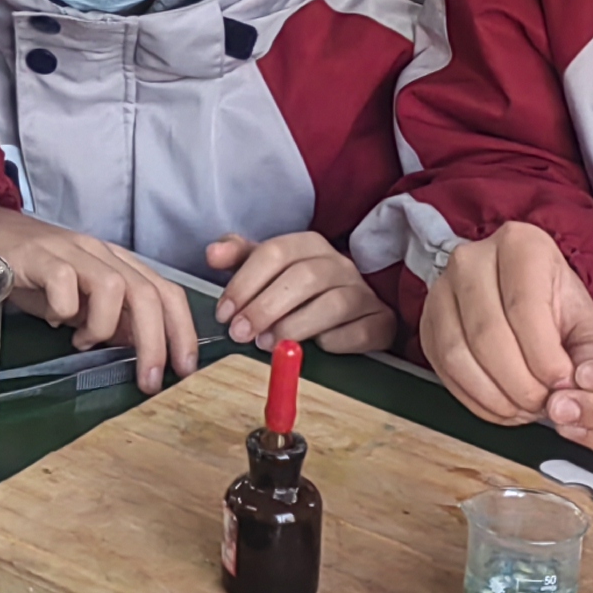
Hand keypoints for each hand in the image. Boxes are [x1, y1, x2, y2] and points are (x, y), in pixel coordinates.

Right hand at [0, 206, 198, 392]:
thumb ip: (111, 320)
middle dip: (155, 342)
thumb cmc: (34, 273)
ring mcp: (72, 251)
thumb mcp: (80, 301)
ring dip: (104, 326)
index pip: (167, 291)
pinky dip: (65, 310)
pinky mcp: (40, 255)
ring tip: (84, 342)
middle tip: (149, 380)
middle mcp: (102, 253)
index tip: (185, 369)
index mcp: (118, 263)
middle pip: (147, 293)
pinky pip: (64, 283)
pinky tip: (52, 320)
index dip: (182, 330)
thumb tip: (139, 348)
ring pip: (114, 286)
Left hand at [207, 231, 394, 352]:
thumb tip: (212, 253)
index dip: (245, 283)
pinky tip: (316, 348)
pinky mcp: (381, 321)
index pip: (275, 252)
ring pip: (334, 303)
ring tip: (268, 345)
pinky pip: (361, 330)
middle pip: (303, 277)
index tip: (224, 313)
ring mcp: (364, 292)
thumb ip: (240, 258)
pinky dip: (336, 341)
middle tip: (240, 333)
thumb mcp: (268, 271)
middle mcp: (340, 263)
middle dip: (265, 307)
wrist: (355, 311)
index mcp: (309, 244)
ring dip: (295, 326)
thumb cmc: (301, 292)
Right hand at [422, 221, 592, 423]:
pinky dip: (474, 399)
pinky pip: (442, 369)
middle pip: (488, 334)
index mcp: (520, 245)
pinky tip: (501, 406)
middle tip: (543, 404)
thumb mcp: (586, 323)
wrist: (521, 294)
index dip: (545, 357)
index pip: (525, 308)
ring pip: (458, 354)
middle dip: (520, 383)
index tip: (563, 385)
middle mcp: (472, 259)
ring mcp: (442, 288)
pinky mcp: (427, 321)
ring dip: (494, 396)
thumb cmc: (555, 305)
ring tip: (524, 408)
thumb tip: (579, 394)